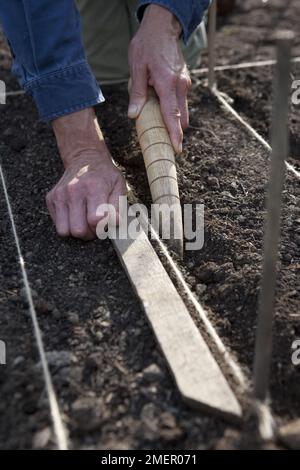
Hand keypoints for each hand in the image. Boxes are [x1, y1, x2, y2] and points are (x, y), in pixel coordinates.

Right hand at [47, 108, 125, 239]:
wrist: (84, 158)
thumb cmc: (105, 176)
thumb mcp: (119, 186)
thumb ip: (118, 206)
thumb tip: (115, 223)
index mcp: (93, 187)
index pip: (95, 220)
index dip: (102, 228)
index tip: (106, 224)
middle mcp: (73, 191)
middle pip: (78, 230)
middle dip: (89, 234)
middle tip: (96, 226)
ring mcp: (59, 195)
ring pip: (64, 231)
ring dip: (76, 232)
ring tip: (85, 223)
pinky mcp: (50, 198)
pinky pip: (57, 225)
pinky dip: (67, 224)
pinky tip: (76, 215)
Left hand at [128, 4, 191, 153]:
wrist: (163, 27)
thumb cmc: (147, 45)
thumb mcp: (136, 68)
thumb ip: (137, 93)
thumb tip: (134, 115)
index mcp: (167, 83)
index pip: (172, 114)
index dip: (175, 134)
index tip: (178, 149)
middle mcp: (180, 86)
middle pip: (181, 118)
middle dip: (175, 131)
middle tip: (164, 142)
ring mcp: (185, 84)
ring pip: (182, 111)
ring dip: (173, 119)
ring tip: (158, 121)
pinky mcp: (185, 83)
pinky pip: (181, 102)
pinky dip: (173, 109)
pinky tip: (160, 104)